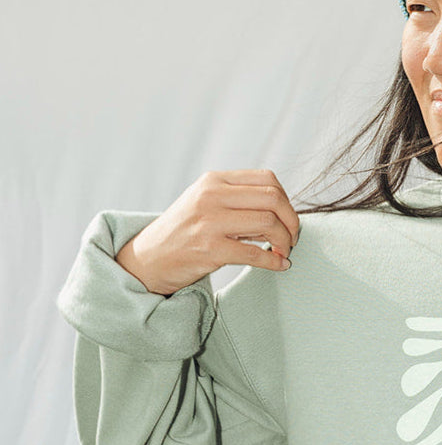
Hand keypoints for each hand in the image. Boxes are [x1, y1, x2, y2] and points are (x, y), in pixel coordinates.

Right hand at [115, 170, 300, 294]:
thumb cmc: (183, 231)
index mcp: (214, 180)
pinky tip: (279, 265)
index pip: (267, 179)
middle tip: (293, 236)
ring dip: (285, 241)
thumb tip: (282, 207)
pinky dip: (274, 261)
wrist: (146, 259)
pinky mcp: (210, 250)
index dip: (286, 199)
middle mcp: (211, 196)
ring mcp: (210, 223)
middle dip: (292, 220)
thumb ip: (237, 197)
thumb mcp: (205, 201)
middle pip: (273, 199)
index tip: (288, 217)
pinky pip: (255, 253)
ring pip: (268, 223)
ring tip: (284, 251)